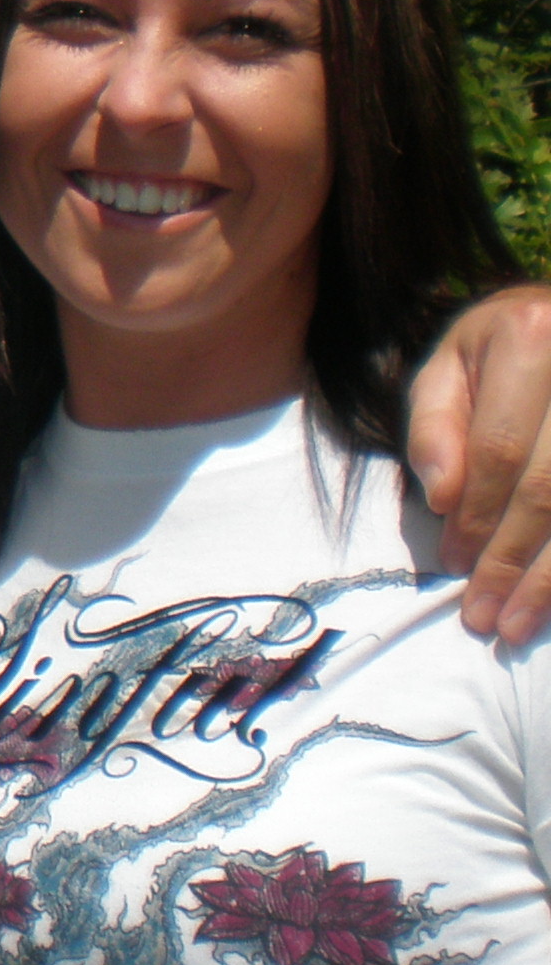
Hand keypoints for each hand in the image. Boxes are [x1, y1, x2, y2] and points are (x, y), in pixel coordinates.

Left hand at [409, 283, 550, 641]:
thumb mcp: (449, 366)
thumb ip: (435, 426)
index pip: (500, 450)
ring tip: (517, 626)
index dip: (476, 514)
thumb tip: (443, 499)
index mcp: (531, 338)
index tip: (454, 564)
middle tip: (484, 615)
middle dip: (513, 560)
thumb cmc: (499, 348)